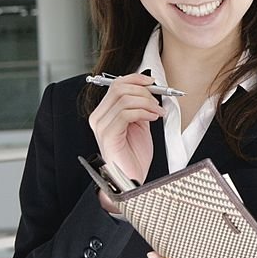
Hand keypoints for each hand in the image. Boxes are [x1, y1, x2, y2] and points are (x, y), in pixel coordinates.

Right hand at [88, 72, 161, 187]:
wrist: (131, 179)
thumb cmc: (134, 156)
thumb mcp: (140, 124)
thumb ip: (140, 106)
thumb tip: (149, 89)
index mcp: (104, 113)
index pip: (115, 84)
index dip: (135, 79)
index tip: (152, 81)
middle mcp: (98, 117)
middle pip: (119, 88)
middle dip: (144, 91)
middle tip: (157, 102)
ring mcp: (101, 126)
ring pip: (125, 99)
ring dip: (147, 103)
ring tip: (158, 113)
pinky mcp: (108, 135)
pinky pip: (126, 113)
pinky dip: (144, 112)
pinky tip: (153, 118)